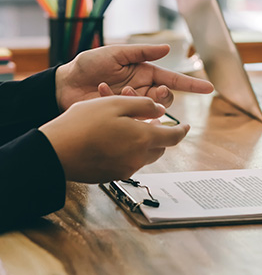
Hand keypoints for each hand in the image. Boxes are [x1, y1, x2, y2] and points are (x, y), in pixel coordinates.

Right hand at [39, 96, 189, 182]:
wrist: (55, 151)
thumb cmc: (83, 123)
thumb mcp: (115, 103)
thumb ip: (143, 106)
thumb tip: (161, 110)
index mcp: (144, 138)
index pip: (173, 137)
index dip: (182, 130)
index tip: (187, 126)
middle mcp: (139, 158)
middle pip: (160, 147)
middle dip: (160, 135)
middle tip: (150, 122)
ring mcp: (125, 170)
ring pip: (145, 156)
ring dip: (144, 143)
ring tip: (129, 128)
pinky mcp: (112, 176)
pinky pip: (129, 163)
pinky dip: (129, 152)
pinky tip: (113, 141)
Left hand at [55, 44, 213, 110]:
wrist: (65, 84)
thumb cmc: (90, 65)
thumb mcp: (116, 53)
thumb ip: (141, 52)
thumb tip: (168, 48)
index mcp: (145, 73)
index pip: (175, 80)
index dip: (192, 85)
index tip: (209, 88)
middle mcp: (143, 89)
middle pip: (167, 98)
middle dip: (162, 95)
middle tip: (152, 91)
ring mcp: (133, 104)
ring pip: (153, 109)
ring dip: (141, 100)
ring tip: (122, 90)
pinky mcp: (122, 116)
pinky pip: (132, 116)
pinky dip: (118, 102)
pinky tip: (103, 92)